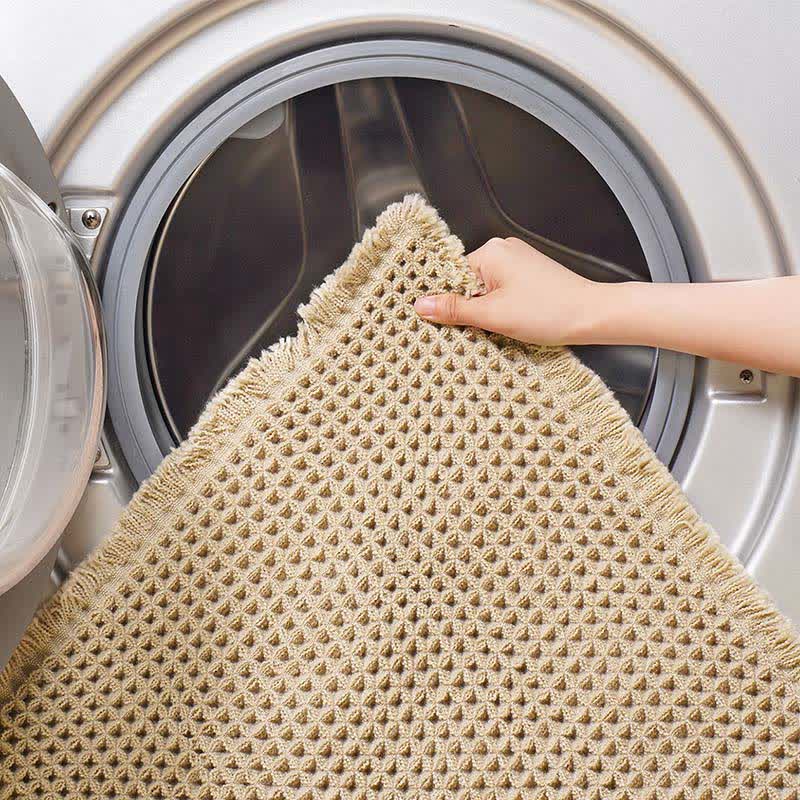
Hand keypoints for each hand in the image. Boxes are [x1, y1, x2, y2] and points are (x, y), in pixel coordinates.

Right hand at [413, 237, 598, 344]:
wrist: (593, 316)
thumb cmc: (549, 311)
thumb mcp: (493, 315)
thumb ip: (455, 309)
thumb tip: (422, 304)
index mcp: (490, 252)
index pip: (452, 277)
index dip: (448, 302)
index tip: (443, 322)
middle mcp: (504, 250)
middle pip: (468, 284)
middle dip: (469, 309)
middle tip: (475, 330)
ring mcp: (518, 262)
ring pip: (485, 291)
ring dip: (486, 312)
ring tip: (497, 328)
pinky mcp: (529, 276)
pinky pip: (501, 292)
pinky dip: (501, 310)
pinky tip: (509, 324)